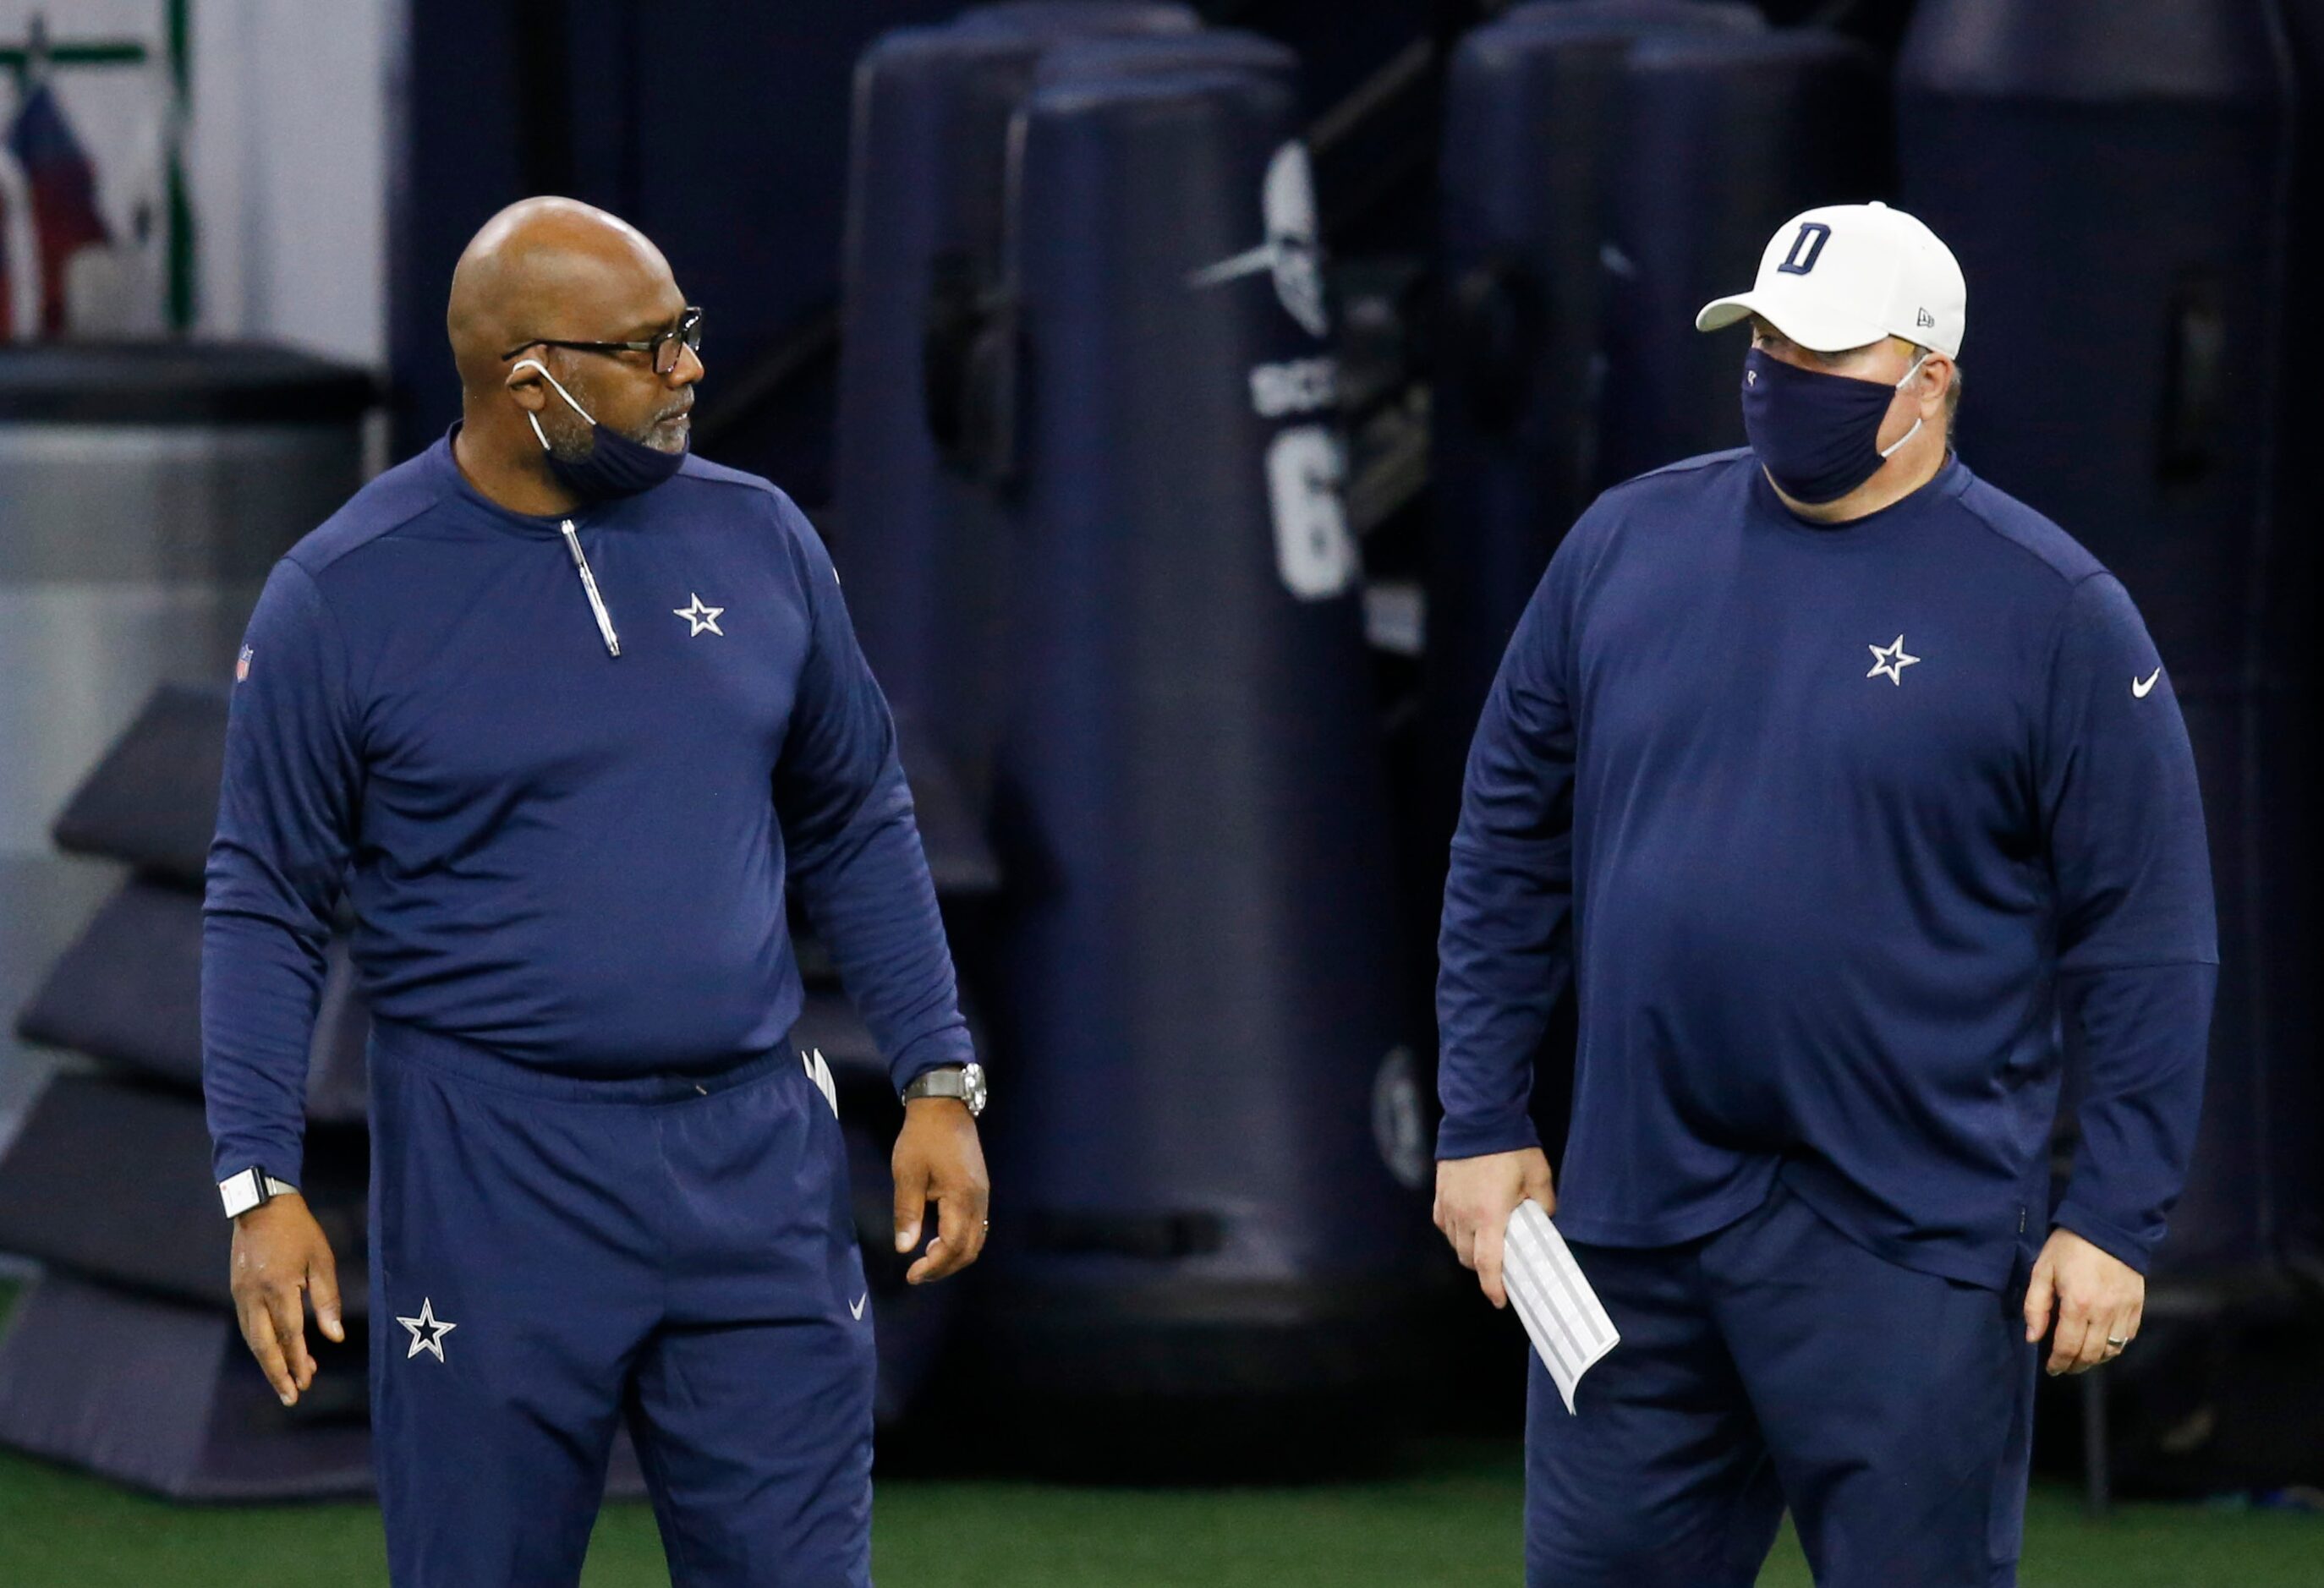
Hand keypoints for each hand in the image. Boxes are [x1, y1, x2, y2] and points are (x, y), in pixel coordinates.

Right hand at [228, 1192, 343, 1406]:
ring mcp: (241, 1295)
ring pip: (252, 1339)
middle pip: (264, 1346)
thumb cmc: (299, 1231)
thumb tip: (334, 1337)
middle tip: (291, 1398)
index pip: (289, 1334)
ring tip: (287, 1382)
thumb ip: (328, 1300)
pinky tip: (275, 1353)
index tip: (308, 1382)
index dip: (299, 1361)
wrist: (261, 1206)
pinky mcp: (237, 1291)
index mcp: (279, 1287)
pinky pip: (247, 1326)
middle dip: (278, 1374)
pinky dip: (260, 1345)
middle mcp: (255, 1296)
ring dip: (269, 1363)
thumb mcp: (322, 1260)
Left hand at [892, 1098, 989, 1284]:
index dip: (933, 1266)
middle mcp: (979, 1201)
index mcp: (961, 1197)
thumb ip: (907, 1213)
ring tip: (927, 1262)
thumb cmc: (922, 1138)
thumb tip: (904, 1248)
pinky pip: (977, 1227)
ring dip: (954, 1257)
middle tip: (918, 1275)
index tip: (910, 1274)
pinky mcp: (980, 1190)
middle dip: (944, 1268)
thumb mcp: (907, 1173)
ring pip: (976, 1240)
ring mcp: (983, 1195)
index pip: (952, 1246)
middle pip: (970, 1250)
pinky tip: (940, 1241)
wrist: (944, 1106)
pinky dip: (960, 1243)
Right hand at [1433, 1147, 1555, 1308]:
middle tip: (1500, 1265)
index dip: (1493, 1287)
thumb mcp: (1539, 1176)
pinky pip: (1444, 1223)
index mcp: (1490, 1216)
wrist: (1480, 1118)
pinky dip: (1455, 1231)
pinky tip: (1468, 1223)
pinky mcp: (1440, 1193)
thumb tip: (1544, 1220)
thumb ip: (1544, 1204)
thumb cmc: (1511, 1148)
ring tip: (1486, 1241)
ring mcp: (1449, 1204)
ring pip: (1454, 1242)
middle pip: (1468, 1258)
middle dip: (1483, 1268)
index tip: (1501, 1301)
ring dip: (1469, 1249)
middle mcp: (1464, 1215)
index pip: (1488, 1264)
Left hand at [2023, 1226, 2142, 1375]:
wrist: (2107, 1225)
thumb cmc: (2069, 1246)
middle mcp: (2104, 1313)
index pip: (2068, 1347)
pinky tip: (2102, 1344)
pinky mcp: (2138, 1306)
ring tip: (2081, 1359)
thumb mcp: (2042, 1270)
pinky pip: (2128, 1337)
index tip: (2051, 1368)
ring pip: (2112, 1350)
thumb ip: (2036, 1306)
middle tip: (2064, 1367)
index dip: (2059, 1362)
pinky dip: (2115, 1346)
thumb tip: (2033, 1337)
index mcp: (2078, 1305)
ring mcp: (2124, 1311)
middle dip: (2076, 1366)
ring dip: (2096, 1360)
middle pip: (2091, 1354)